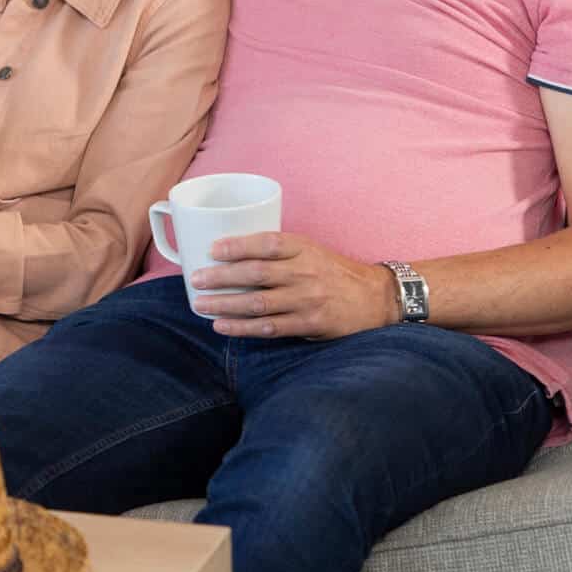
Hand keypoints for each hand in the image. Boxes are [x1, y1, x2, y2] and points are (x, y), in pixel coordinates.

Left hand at [190, 232, 398, 338]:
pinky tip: (222, 326)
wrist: (376, 298)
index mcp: (304, 248)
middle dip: (221, 277)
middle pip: (256, 273)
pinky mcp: (310, 324)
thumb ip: (279, 251)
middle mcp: (305, 272)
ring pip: (259, 302)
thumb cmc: (334, 272)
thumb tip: (230, 253)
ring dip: (225, 304)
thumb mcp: (311, 250)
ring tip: (200, 305)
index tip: (212, 249)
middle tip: (195, 279)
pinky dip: (242, 327)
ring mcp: (308, 300)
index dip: (238, 245)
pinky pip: (270, 327)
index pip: (267, 243)